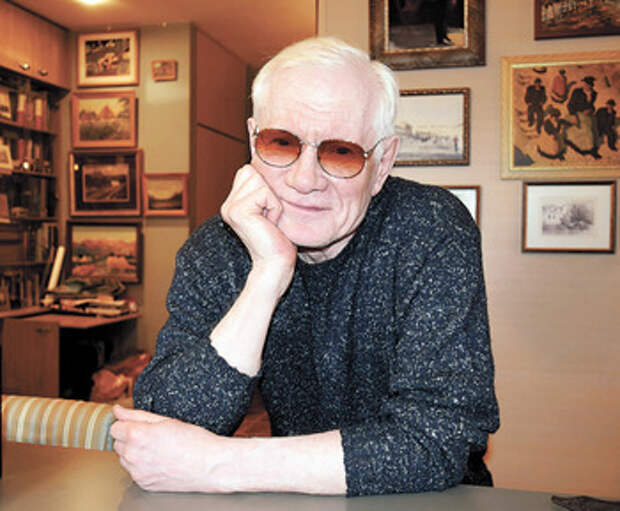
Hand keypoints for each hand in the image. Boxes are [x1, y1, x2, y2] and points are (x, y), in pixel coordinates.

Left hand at [111, 406, 229, 492]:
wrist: (210, 465)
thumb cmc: (194, 441)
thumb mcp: (166, 420)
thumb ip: (137, 415)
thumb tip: (118, 411)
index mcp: (137, 435)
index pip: (115, 427)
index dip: (128, 423)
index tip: (140, 425)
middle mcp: (133, 455)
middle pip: (118, 443)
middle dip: (130, 437)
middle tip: (153, 435)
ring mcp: (137, 472)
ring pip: (124, 458)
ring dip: (134, 452)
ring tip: (157, 448)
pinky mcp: (143, 484)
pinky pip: (134, 471)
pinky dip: (142, 466)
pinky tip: (159, 460)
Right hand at [221, 165, 296, 295]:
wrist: (275, 266)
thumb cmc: (278, 241)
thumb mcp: (270, 210)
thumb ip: (264, 191)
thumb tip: (269, 166)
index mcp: (233, 204)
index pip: (248, 171)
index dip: (266, 188)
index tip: (267, 214)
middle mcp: (227, 205)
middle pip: (252, 172)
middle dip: (269, 193)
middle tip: (269, 218)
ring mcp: (230, 208)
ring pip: (260, 181)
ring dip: (273, 201)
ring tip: (269, 222)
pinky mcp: (238, 211)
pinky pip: (266, 194)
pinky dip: (275, 208)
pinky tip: (270, 225)